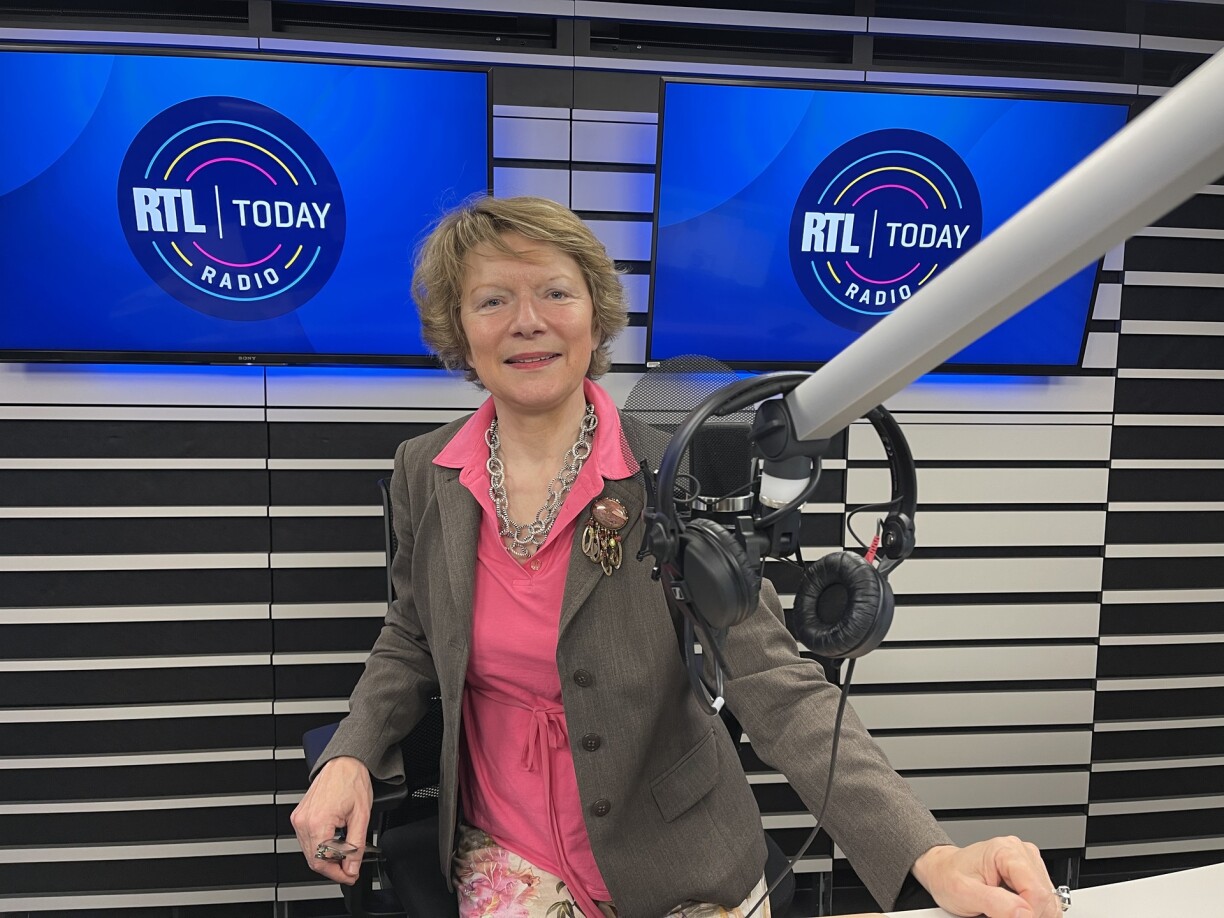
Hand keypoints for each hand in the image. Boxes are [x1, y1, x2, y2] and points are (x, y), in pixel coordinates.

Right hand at [290, 755, 373, 884]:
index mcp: (317, 821)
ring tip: (345, 855)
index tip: (350, 876)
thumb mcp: (361, 816)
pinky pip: (307, 840)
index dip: (337, 874)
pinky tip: (335, 843)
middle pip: (313, 860)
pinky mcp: (299, 816)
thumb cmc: (352, 781)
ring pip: (309, 852)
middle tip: (350, 870)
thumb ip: (356, 846)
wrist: (344, 762)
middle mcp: (303, 821)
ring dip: (327, 858)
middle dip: (333, 868)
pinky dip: (321, 847)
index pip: (321, 861)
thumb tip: (352, 867)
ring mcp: (299, 818)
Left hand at [912, 838, 1061, 917]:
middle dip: (1028, 915)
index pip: (1036, 891)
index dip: (1028, 914)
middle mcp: (1022, 853)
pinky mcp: (1031, 877)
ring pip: (1048, 903)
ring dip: (1030, 914)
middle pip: (1045, 898)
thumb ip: (994, 902)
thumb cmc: (948, 876)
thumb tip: (1023, 913)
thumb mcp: (964, 892)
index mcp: (1006, 851)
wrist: (942, 871)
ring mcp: (1029, 864)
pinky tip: (1012, 910)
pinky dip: (1031, 913)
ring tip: (1002, 911)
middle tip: (999, 915)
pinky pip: (1044, 903)